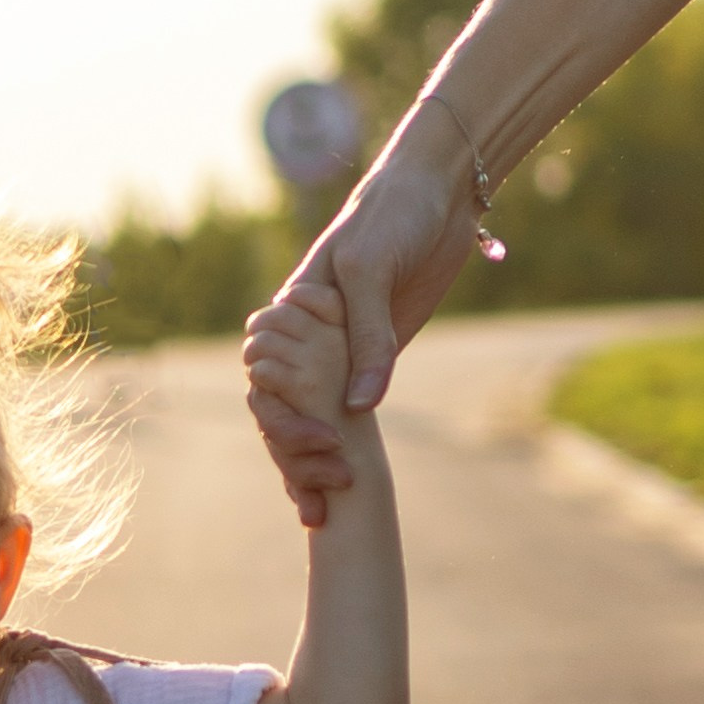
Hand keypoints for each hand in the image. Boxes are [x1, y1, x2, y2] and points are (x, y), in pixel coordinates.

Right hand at [247, 113, 478, 523]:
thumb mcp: (370, 271)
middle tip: (321, 496)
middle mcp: (310, 337)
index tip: (312, 450)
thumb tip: (359, 408)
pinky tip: (348, 484)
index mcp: (293, 312)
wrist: (436, 194)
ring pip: (315, 414)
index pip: (267, 378)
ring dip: (315, 459)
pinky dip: (346, 444)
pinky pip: (354, 406)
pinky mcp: (378, 354)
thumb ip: (366, 337)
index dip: (280, 419)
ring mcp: (342, 348)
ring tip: (323, 509)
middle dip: (295, 455)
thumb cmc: (390, 217)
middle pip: (284, 406)